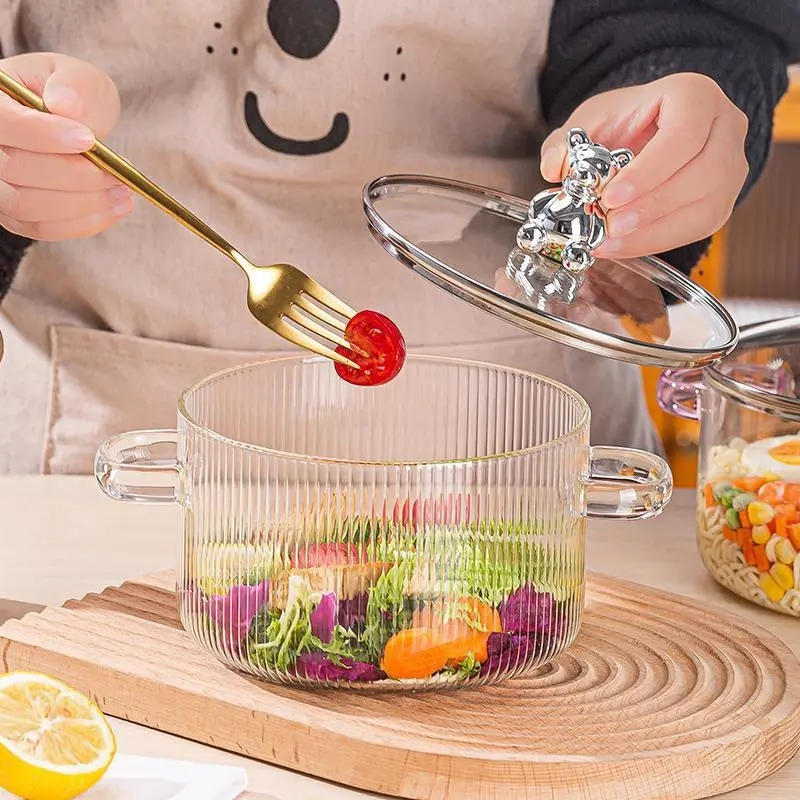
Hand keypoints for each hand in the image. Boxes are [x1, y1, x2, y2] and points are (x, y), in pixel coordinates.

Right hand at [0, 53, 131, 240]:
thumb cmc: (71, 96)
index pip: (5, 123)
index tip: (88, 140)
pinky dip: (81, 223)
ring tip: (122, 192)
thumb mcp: (78, 77)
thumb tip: (67, 105)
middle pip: (15, 170)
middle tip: (117, 174)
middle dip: (75, 176)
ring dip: (82, 204)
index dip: (44, 135)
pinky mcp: (15, 214)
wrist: (72, 125)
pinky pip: (42, 228)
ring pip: (28, 206)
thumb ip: (75, 85)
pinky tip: (113, 208)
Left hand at [539, 73, 748, 258]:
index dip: (649, 170)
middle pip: (704, 172)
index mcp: (695, 95)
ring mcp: (731, 166)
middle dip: (652, 206)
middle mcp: (724, 127)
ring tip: (612, 241)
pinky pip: (698, 226)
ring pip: (706, 205)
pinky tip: (625, 246)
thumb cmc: (624, 123)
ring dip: (656, 230)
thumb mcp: (590, 121)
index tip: (612, 196)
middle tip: (611, 226)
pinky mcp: (723, 200)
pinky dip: (659, 240)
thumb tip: (554, 167)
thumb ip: (565, 142)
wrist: (649, 130)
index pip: (684, 134)